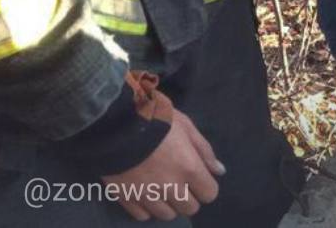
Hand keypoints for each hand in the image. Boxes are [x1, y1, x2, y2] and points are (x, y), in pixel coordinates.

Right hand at [102, 109, 224, 220]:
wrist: (116, 123)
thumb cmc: (157, 119)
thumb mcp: (187, 127)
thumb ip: (205, 151)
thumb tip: (219, 171)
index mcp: (189, 169)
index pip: (209, 194)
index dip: (206, 186)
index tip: (198, 178)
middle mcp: (170, 187)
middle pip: (189, 208)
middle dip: (189, 197)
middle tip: (181, 183)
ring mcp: (147, 195)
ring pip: (166, 215)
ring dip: (169, 205)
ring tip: (162, 189)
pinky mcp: (125, 197)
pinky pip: (142, 216)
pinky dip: (146, 208)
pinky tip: (146, 194)